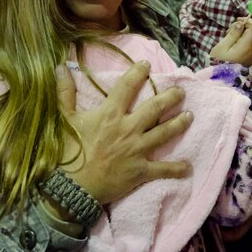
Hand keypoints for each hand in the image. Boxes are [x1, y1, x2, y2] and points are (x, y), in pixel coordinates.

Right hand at [56, 62, 192, 204]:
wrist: (71, 187)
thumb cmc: (68, 151)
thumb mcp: (64, 118)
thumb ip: (65, 92)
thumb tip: (61, 67)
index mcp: (110, 113)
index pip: (127, 86)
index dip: (138, 73)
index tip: (147, 64)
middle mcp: (128, 128)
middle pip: (155, 108)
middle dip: (171, 97)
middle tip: (181, 91)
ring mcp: (137, 150)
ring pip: (164, 133)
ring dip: (179, 123)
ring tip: (190, 115)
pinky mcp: (140, 171)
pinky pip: (163, 169)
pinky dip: (177, 168)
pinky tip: (188, 167)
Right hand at [210, 19, 251, 65]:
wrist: (221, 79)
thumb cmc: (219, 62)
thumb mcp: (223, 46)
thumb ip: (233, 34)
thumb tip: (241, 23)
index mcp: (246, 46)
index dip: (248, 21)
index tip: (237, 19)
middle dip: (243, 28)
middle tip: (229, 31)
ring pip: (250, 38)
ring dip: (242, 35)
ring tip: (229, 39)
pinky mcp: (250, 58)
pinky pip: (248, 45)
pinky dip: (242, 41)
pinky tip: (232, 46)